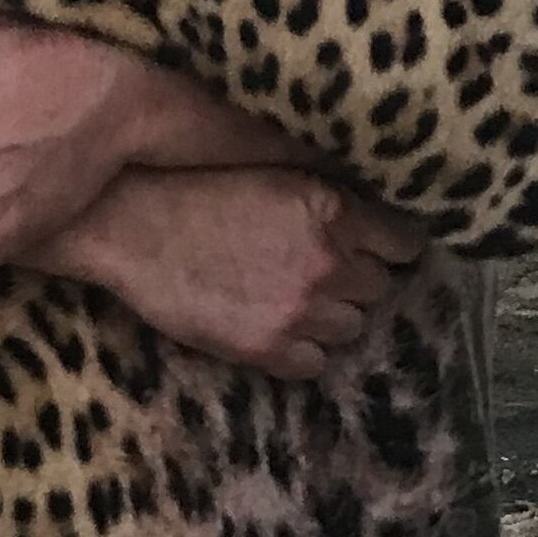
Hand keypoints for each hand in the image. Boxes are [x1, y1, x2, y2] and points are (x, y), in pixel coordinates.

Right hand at [62, 167, 429, 379]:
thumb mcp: (275, 173)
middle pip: (380, 289)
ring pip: (352, 327)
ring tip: (296, 300)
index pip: (405, 243)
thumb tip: (371, 210)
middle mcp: (329, 262)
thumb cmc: (197, 189)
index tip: (382, 252)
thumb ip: (329, 194)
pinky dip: (304, 350)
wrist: (132, 227)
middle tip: (324, 273)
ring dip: (332, 316)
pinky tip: (278, 329)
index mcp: (334, 210)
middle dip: (358, 281)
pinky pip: (316, 363)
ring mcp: (301, 310)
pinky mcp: (269, 349)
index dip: (393, 248)